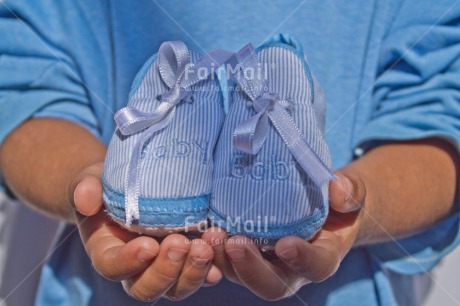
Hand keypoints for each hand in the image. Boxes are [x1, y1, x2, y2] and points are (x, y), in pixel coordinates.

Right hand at [70, 162, 221, 301]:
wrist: (133, 184)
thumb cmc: (108, 183)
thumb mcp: (92, 179)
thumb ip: (85, 188)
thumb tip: (86, 200)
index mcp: (107, 251)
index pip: (112, 267)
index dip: (129, 262)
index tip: (148, 245)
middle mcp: (135, 267)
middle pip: (147, 287)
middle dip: (166, 270)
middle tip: (181, 244)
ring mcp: (163, 265)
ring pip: (177, 286)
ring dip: (193, 271)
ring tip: (207, 243)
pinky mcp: (186, 258)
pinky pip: (200, 272)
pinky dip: (212, 266)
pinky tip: (222, 249)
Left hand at [202, 171, 364, 300]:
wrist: (320, 204)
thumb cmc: (336, 202)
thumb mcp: (351, 192)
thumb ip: (350, 190)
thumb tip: (338, 188)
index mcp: (323, 256)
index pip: (316, 267)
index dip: (302, 261)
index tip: (285, 245)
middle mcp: (292, 268)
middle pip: (271, 283)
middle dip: (251, 269)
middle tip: (236, 244)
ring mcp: (266, 262)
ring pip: (242, 275)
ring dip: (224, 260)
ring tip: (210, 235)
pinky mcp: (246, 252)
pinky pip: (226, 259)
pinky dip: (213, 249)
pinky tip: (200, 230)